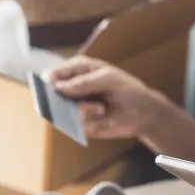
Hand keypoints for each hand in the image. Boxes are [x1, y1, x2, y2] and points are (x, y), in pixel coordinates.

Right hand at [46, 56, 169, 139]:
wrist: (143, 114)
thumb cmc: (128, 90)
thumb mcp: (110, 79)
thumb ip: (85, 82)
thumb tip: (59, 87)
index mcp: (78, 70)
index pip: (55, 72)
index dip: (50, 78)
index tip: (51, 83)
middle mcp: (72, 88)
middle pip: (51, 94)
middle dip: (58, 98)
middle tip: (67, 100)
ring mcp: (74, 106)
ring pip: (61, 111)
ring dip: (80, 110)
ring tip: (100, 109)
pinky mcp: (79, 123)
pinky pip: (73, 124)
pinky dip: (87, 121)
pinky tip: (101, 116)